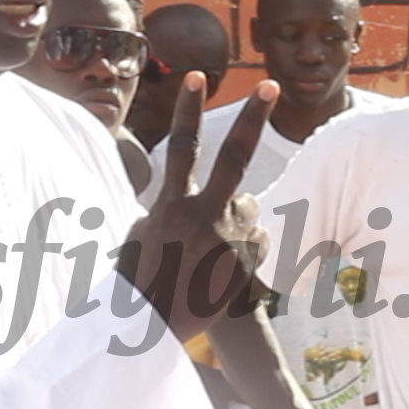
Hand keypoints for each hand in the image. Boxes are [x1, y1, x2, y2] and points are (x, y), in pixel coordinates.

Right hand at [118, 74, 275, 340]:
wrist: (154, 331)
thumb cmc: (139, 281)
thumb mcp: (143, 235)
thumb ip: (166, 208)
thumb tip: (181, 198)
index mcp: (172, 206)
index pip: (182, 147)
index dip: (188, 109)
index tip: (196, 76)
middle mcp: (205, 216)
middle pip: (234, 156)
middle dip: (253, 116)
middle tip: (269, 84)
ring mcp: (230, 240)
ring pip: (246, 208)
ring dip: (235, 217)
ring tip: (209, 249)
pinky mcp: (248, 264)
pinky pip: (256, 240)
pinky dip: (245, 246)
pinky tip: (224, 268)